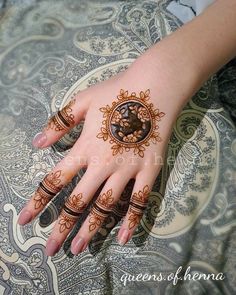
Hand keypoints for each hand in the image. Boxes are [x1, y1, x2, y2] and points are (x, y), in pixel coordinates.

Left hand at [17, 51, 183, 255]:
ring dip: (91, 229)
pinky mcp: (149, 170)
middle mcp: (103, 164)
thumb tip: (36, 142)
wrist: (153, 88)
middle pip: (77, 201)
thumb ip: (59, 122)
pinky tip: (125, 237)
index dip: (38, 201)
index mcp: (85, 147)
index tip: (25, 220)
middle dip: (61, 226)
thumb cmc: (116, 92)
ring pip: (106, 205)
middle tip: (50, 250)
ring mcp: (127, 169)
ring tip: (79, 248)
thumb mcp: (82, 101)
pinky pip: (140, 200)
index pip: (55, 179)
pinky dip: (133, 219)